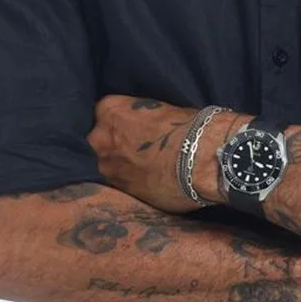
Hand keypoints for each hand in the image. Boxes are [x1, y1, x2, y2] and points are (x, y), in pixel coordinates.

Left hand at [87, 95, 202, 213]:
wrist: (199, 160)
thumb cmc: (186, 127)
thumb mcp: (162, 109)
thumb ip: (143, 117)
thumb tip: (145, 123)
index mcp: (110, 110)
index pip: (105, 111)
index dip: (121, 118)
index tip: (133, 124)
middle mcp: (100, 139)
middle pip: (101, 139)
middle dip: (115, 143)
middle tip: (138, 145)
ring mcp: (107, 168)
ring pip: (108, 163)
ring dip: (122, 164)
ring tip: (145, 166)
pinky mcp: (119, 192)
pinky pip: (120, 183)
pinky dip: (131, 181)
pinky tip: (149, 179)